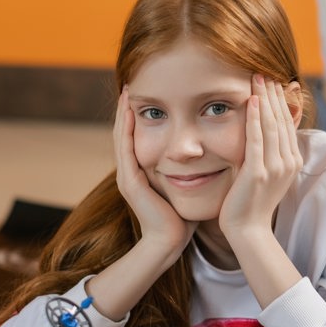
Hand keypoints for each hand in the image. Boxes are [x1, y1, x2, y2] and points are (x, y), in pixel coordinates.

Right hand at [114, 88, 196, 256]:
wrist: (169, 243)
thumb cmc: (181, 218)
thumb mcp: (184, 185)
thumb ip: (188, 169)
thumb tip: (204, 153)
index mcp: (141, 172)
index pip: (137, 136)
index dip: (138, 115)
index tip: (146, 93)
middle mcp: (130, 172)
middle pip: (124, 132)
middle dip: (127, 109)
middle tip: (130, 84)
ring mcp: (127, 177)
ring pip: (121, 137)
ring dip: (122, 114)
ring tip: (127, 91)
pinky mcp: (129, 183)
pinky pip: (125, 150)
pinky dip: (125, 130)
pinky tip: (128, 113)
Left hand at [219, 76, 302, 241]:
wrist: (248, 230)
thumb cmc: (252, 202)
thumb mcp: (266, 173)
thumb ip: (268, 151)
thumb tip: (266, 130)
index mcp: (292, 161)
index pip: (288, 124)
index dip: (280, 101)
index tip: (271, 82)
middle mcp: (288, 162)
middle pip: (282, 120)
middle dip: (273, 94)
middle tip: (264, 71)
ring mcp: (275, 167)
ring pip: (272, 125)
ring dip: (265, 99)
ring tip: (258, 78)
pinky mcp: (259, 172)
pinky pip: (258, 139)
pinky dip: (256, 118)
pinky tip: (252, 101)